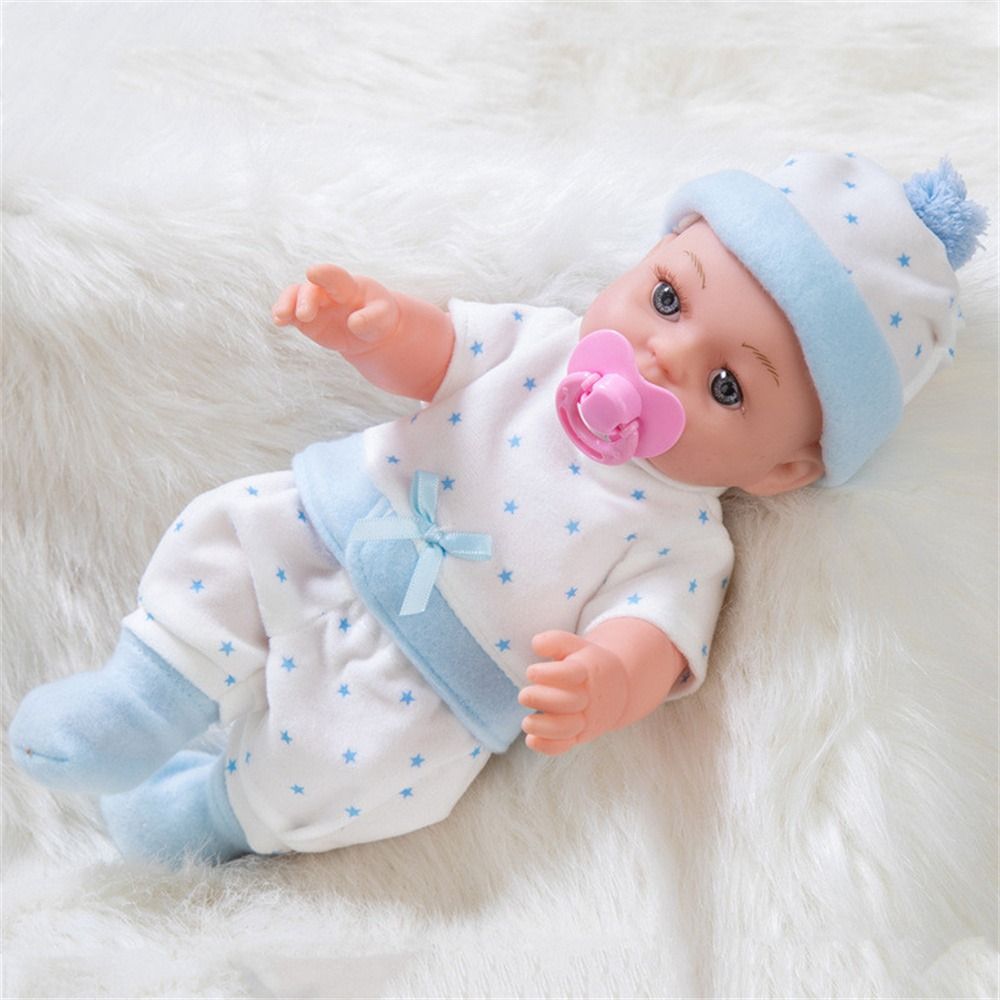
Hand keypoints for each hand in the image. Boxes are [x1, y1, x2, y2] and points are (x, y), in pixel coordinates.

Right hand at [271, 264, 400, 356]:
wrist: (370, 330)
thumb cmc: (379, 317)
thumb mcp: (383, 317)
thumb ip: (372, 318)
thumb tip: (354, 323)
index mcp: (349, 286)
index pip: (335, 277)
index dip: (324, 274)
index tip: (313, 272)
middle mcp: (327, 291)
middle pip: (311, 289)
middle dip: (306, 299)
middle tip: (305, 315)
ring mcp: (314, 303)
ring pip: (295, 296)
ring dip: (286, 304)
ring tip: (281, 317)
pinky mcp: (304, 318)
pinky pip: (290, 314)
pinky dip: (282, 316)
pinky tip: (279, 322)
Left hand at [518, 630, 628, 755]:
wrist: (618, 689)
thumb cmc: (588, 664)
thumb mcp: (577, 645)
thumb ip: (556, 641)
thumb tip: (536, 644)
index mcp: (587, 671)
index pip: (571, 673)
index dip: (549, 674)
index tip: (531, 672)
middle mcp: (588, 697)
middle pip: (567, 702)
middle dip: (542, 699)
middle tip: (524, 695)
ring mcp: (585, 719)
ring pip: (566, 728)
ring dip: (543, 727)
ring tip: (526, 722)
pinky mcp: (580, 735)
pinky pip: (565, 746)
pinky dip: (547, 747)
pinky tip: (531, 740)